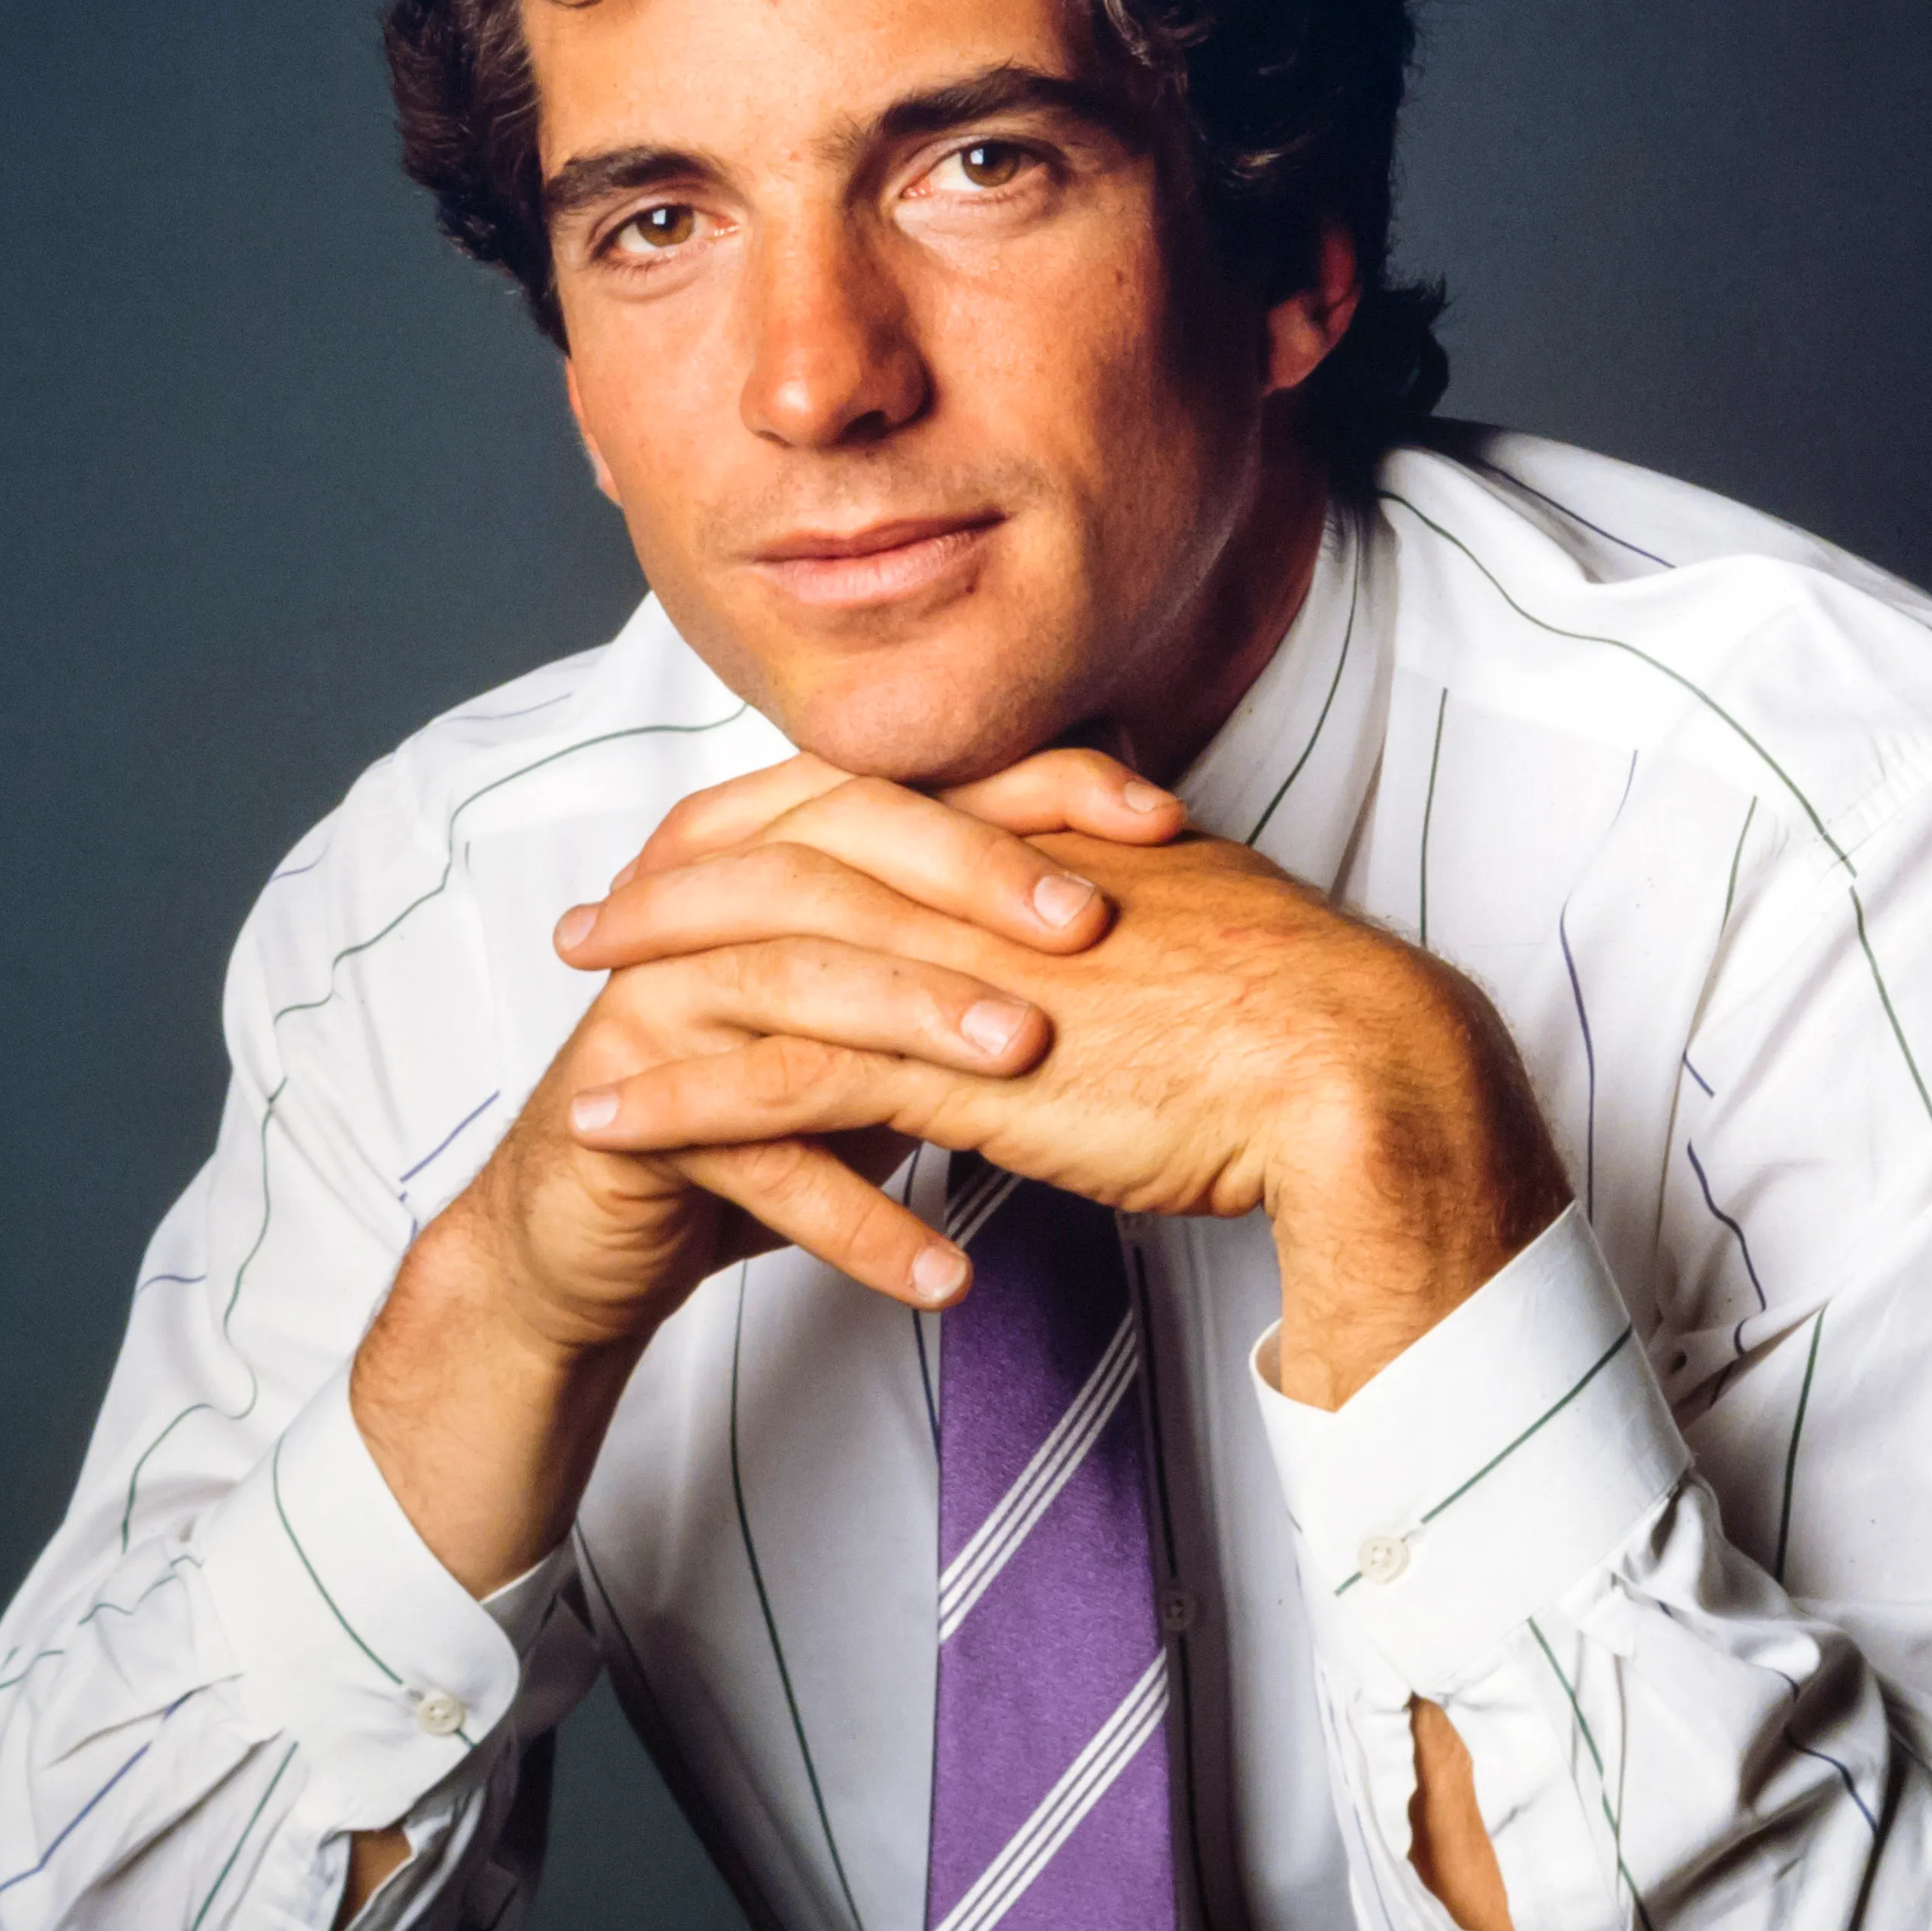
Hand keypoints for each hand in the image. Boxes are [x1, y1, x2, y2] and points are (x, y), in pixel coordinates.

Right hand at [349, 747, 1178, 1594]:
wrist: (597, 1221)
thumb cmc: (762, 1092)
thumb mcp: (880, 1002)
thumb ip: (970, 934)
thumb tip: (1138, 869)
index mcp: (769, 847)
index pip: (904, 783)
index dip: (1029, 789)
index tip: (1154, 821)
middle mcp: (702, 901)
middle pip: (836, 856)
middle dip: (968, 883)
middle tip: (1087, 927)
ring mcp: (657, 999)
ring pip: (792, 983)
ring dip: (914, 1024)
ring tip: (1024, 1066)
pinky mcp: (628, 1109)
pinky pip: (754, 1159)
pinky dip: (854, 1220)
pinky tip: (943, 1274)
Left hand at [557, 816, 1571, 1405]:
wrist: (1359, 1073)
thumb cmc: (1307, 1014)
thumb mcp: (1209, 917)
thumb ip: (1139, 894)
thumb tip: (1120, 886)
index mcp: (1040, 837)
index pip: (877, 813)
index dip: (782, 825)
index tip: (713, 845)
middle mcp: (982, 883)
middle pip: (791, 858)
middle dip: (680, 880)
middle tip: (597, 906)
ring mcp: (960, 971)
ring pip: (762, 959)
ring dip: (653, 976)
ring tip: (572, 993)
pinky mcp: (952, 1071)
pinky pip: (780, 1082)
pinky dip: (684, 1098)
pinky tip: (611, 1117)